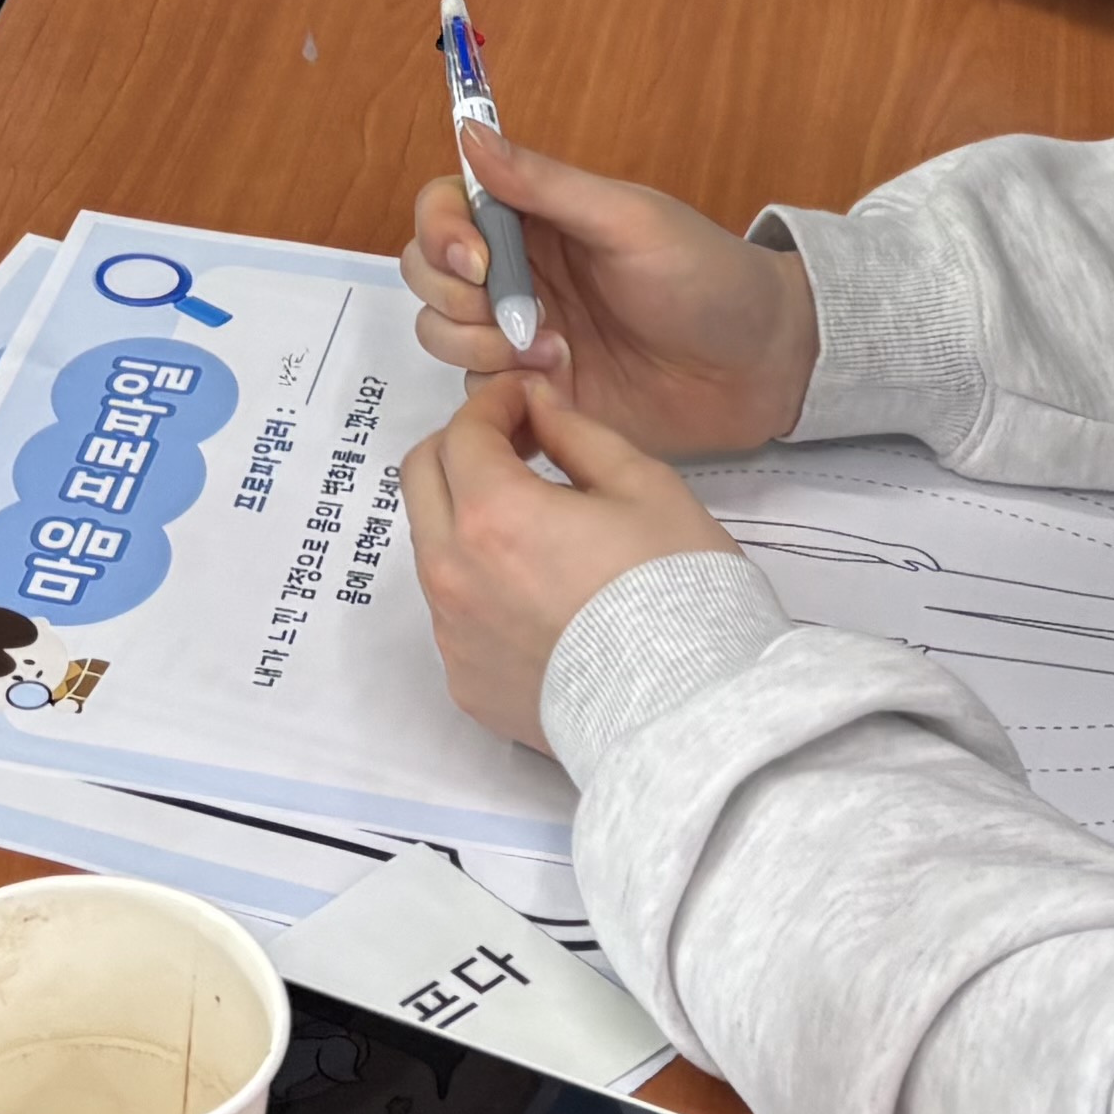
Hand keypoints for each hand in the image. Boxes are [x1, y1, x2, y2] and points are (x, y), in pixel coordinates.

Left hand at [402, 376, 741, 751]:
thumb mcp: (644, 486)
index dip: (494, 403)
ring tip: (536, 524)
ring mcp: (453, 635)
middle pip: (422, 478)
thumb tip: (538, 404)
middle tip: (518, 446)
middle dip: (463, 447)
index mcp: (492, 515)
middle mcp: (453, 574)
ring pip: (432, 547)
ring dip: (467, 516)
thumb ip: (577, 433)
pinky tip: (541, 595)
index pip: (463, 432)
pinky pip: (454, 612)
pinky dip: (481, 584)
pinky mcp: (466, 682)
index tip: (525, 400)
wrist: (691, 713)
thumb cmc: (678, 592)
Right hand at [404, 122, 813, 457]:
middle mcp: (517, 273)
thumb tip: (469, 132)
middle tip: (521, 315)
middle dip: (455, 297)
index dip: (443, 231)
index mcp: (534, 219)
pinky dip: (502, 390)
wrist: (759, 367)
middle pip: (429, 274)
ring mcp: (520, 335)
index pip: (446, 207)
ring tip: (553, 353)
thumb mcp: (628, 221)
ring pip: (441, 334)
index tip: (477, 261)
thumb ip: (545, 184)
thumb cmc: (706, 278)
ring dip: (480, 345)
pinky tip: (559, 386)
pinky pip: (476, 390)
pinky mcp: (534, 394)